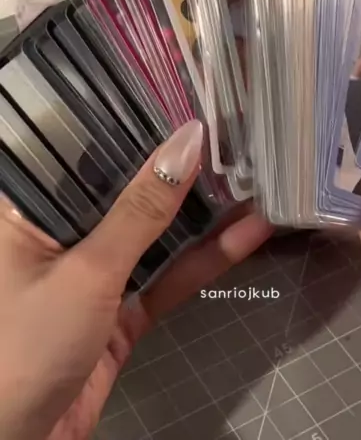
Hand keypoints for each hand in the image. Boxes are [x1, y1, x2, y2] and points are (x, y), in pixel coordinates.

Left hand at [0, 121, 272, 439]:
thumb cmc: (27, 346)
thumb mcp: (87, 271)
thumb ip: (141, 209)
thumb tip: (188, 140)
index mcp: (30, 210)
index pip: (84, 148)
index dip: (133, 121)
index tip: (184, 94)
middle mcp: (59, 234)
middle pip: (125, 189)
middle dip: (176, 167)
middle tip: (230, 129)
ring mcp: (92, 275)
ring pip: (152, 233)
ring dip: (201, 214)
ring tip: (252, 174)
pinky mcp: (119, 314)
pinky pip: (165, 277)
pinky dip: (204, 260)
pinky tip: (248, 233)